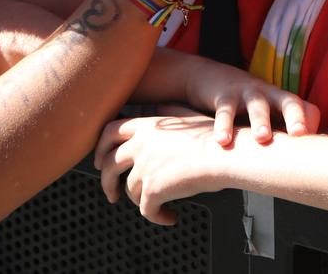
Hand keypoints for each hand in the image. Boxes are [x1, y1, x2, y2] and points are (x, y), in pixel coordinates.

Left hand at [95, 111, 227, 224]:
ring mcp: (145, 167)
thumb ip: (164, 113)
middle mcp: (141, 144)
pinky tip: (170, 217)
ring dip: (140, 201)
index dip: (101, 148)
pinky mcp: (153, 189)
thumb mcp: (185, 115)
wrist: (227, 153)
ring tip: (156, 206)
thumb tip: (153, 111)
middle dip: (105, 181)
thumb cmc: (214, 136)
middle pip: (108, 164)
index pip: (109, 131)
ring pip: (129, 190)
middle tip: (112, 193)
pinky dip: (157, 217)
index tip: (100, 161)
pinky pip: (146, 210)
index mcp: (147, 125)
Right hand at [179, 55, 319, 145]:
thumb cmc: (249, 108)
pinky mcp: (225, 96)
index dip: (312, 126)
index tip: (316, 147)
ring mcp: (248, 93)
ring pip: (258, 106)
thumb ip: (285, 136)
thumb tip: (304, 167)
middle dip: (295, 117)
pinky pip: (226, 111)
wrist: (213, 79)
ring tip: (262, 137)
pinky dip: (224, 125)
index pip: (307, 110)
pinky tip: (222, 141)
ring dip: (261, 121)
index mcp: (285, 102)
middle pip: (289, 102)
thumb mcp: (269, 117)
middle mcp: (271, 95)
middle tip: (299, 134)